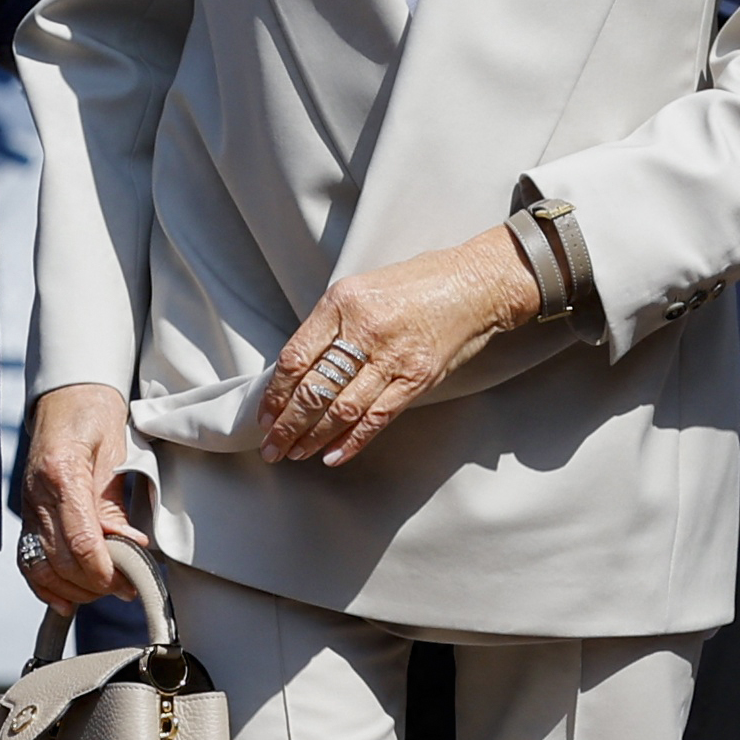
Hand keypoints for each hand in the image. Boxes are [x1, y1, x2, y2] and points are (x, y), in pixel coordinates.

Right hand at [21, 382, 139, 608]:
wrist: (67, 397)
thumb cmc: (93, 416)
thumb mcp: (116, 452)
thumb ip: (114, 503)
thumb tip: (129, 545)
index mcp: (61, 473)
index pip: (80, 540)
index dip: (104, 570)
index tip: (128, 581)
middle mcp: (37, 494)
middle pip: (61, 561)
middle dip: (96, 583)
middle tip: (127, 587)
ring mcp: (28, 507)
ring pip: (41, 568)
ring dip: (74, 589)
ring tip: (104, 589)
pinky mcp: (27, 516)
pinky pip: (29, 561)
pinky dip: (46, 586)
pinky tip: (67, 598)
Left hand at [256, 228, 545, 468]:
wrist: (475, 284)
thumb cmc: (417, 283)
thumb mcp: (362, 289)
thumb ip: (331, 325)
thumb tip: (299, 370)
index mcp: (343, 302)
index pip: (296, 357)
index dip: (275, 393)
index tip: (263, 414)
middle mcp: (365, 330)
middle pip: (314, 389)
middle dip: (287, 424)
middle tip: (271, 447)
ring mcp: (393, 357)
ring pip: (342, 409)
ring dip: (312, 437)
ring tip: (294, 453)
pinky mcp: (417, 379)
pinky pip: (377, 417)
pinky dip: (352, 441)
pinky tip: (331, 455)